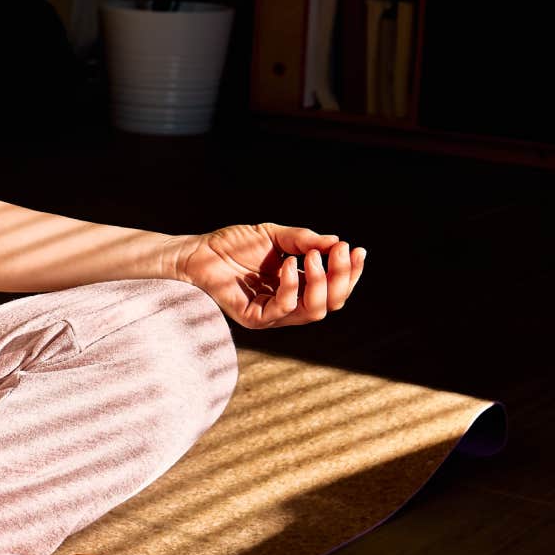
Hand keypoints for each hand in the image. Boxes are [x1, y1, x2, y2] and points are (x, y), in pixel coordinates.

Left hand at [177, 222, 365, 328]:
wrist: (197, 250)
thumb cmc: (233, 244)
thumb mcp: (275, 236)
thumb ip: (304, 240)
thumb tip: (337, 243)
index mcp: (298, 288)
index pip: (335, 289)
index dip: (350, 273)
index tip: (356, 250)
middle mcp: (289, 305)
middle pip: (332, 303)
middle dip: (341, 277)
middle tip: (339, 251)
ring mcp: (272, 314)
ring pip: (314, 311)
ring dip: (320, 282)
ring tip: (311, 256)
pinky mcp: (254, 319)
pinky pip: (284, 309)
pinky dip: (292, 286)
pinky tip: (287, 265)